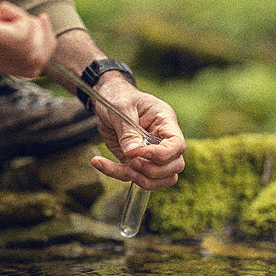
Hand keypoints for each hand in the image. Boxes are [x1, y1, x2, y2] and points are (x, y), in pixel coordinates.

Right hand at [0, 0, 55, 77]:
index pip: (26, 43)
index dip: (26, 22)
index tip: (3, 6)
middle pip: (35, 61)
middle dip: (39, 35)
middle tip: (18, 14)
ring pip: (29, 67)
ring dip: (33, 43)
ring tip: (14, 20)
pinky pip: (15, 67)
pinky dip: (22, 49)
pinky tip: (2, 27)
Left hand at [89, 75, 185, 189]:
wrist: (106, 100)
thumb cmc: (118, 97)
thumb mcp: (121, 108)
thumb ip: (128, 130)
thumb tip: (133, 153)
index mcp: (165, 122)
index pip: (177, 145)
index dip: (163, 155)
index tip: (141, 153)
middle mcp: (162, 140)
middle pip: (175, 166)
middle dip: (153, 170)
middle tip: (131, 160)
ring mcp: (151, 154)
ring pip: (160, 179)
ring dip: (141, 179)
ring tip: (122, 166)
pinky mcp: (136, 162)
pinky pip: (133, 176)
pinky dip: (116, 173)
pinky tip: (98, 162)